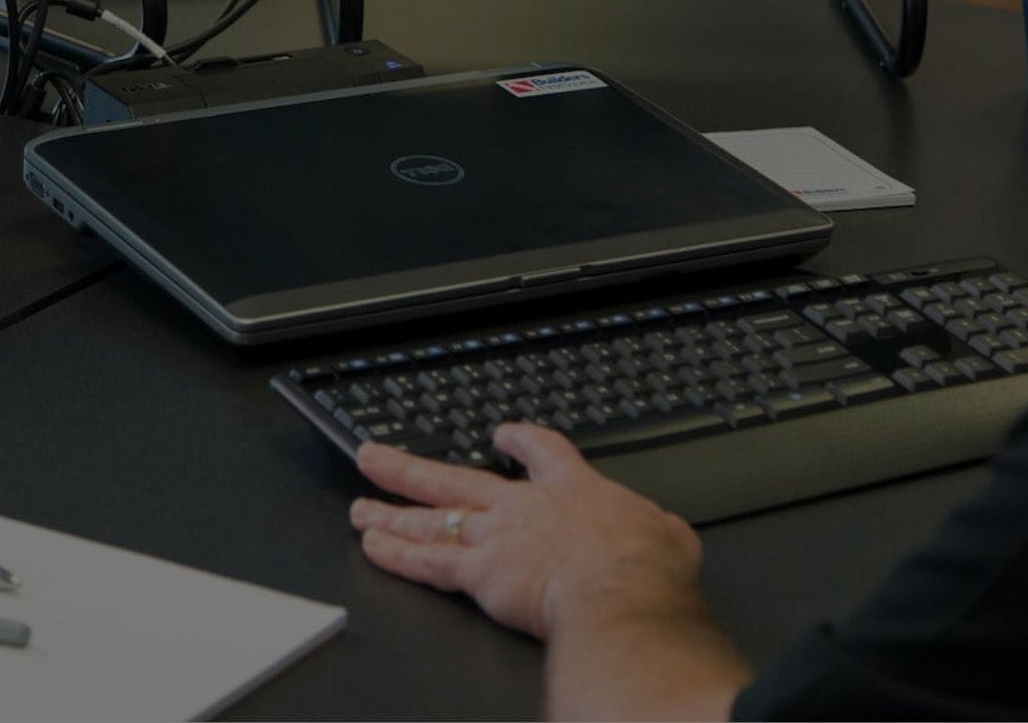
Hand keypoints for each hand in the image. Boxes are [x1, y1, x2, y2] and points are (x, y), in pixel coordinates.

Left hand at [351, 423, 704, 641]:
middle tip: (375, 456)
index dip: (515, 439)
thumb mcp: (664, 534)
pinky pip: (429, 563)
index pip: (539, 451)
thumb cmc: (645, 568)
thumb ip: (656, 529)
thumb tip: (668, 534)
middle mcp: (524, 508)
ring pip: (432, 519)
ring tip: (359, 505)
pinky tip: (372, 547)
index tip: (498, 433)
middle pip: (456, 477)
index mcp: (572, 489)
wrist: (621, 593)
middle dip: (412, 468)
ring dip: (391, 511)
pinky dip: (397, 554)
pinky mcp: (482, 575)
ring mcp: (497, 538)